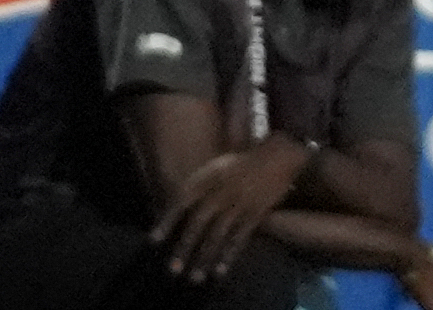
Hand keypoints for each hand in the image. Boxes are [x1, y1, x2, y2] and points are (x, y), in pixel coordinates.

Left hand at [150, 132, 307, 277]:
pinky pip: (239, 238)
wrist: (280, 154)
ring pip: (218, 234)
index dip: (166, 221)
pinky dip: (228, 256)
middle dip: (185, 247)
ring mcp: (239, 202)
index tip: (153, 241)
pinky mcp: (256, 212)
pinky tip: (219, 271)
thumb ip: (198, 185)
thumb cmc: (242, 162)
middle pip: (198, 222)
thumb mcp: (216, 166)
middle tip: (173, 270)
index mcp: (208, 177)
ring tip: (195, 277)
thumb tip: (174, 207)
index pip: (181, 201)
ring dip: (204, 257)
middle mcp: (221, 190)